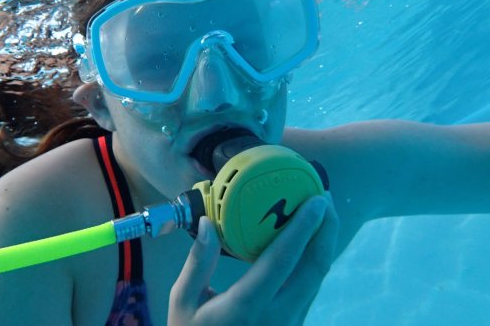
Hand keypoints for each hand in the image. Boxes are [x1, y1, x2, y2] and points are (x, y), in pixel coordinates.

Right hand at [168, 194, 338, 325]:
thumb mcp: (183, 302)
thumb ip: (197, 262)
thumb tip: (207, 223)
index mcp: (248, 306)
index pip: (283, 260)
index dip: (303, 227)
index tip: (316, 199)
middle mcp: (279, 315)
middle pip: (315, 267)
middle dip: (326, 228)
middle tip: (323, 196)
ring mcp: (291, 323)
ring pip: (317, 277)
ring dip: (324, 242)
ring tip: (320, 211)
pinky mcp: (295, 323)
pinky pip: (310, 285)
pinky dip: (314, 257)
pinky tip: (308, 239)